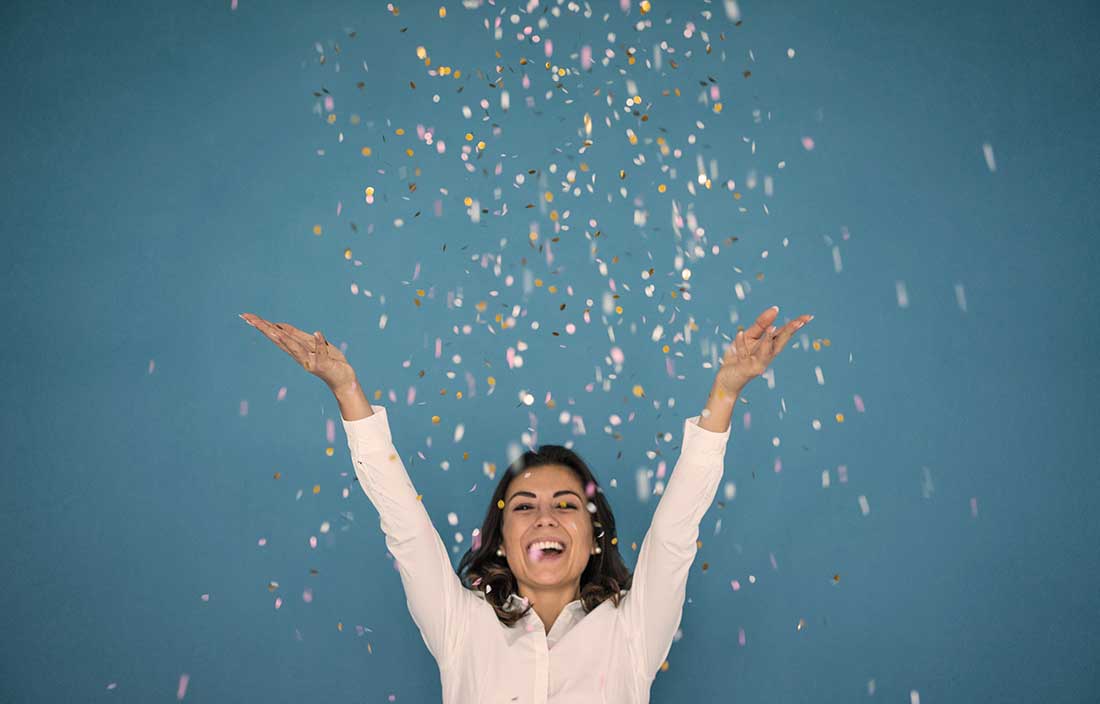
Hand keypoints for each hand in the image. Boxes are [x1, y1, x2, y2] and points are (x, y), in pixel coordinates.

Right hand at [240, 313, 357, 392]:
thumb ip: (296, 335)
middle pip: (280, 340)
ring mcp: (311, 361)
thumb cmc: (328, 359)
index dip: (261, 325)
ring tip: (275, 330)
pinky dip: (319, 343)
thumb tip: (278, 325)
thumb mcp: (310, 343)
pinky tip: (317, 332)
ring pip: (296, 349)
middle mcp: (299, 356)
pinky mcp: (325, 364)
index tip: (246, 316)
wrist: (343, 379)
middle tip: (249, 319)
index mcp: (295, 349)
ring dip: (286, 340)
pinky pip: (321, 352)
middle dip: (265, 329)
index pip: (275, 335)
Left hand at [715, 306, 811, 391]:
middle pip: (780, 342)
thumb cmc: (739, 356)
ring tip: (771, 328)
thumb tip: (776, 309)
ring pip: (765, 352)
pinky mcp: (745, 369)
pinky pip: (743, 355)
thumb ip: (761, 324)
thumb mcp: (749, 336)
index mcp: (770, 346)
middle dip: (789, 332)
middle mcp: (767, 355)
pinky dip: (741, 344)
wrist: (727, 379)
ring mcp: (757, 363)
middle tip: (800, 322)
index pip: (784, 333)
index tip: (808, 316)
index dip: (796, 325)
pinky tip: (739, 333)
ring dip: (768, 340)